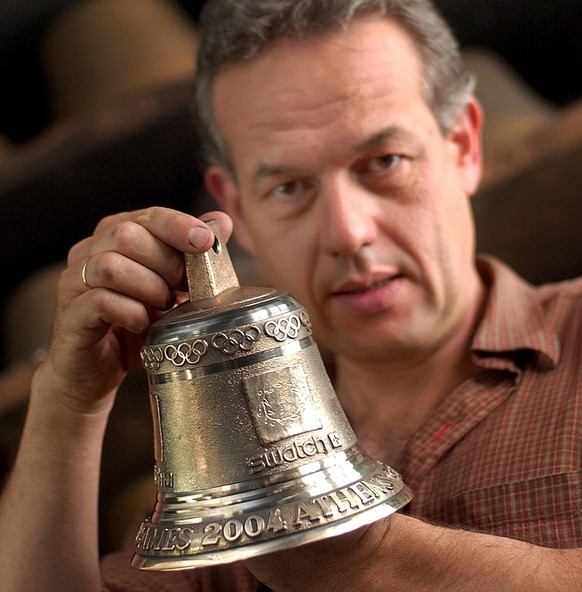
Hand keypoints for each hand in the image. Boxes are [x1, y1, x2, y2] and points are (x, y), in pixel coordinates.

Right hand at [37, 207, 232, 413]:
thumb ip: (192, 256)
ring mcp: (75, 282)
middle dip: (166, 263)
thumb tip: (222, 222)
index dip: (178, 226)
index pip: (149, 216)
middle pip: (127, 235)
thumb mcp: (172, 289)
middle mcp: (90, 252)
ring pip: (111, 266)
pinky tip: (143, 323)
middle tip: (181, 289)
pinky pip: (101, 302)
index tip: (204, 241)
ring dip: (149, 288)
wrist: (97, 371)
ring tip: (164, 307)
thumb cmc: (135, 324)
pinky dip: (131, 312)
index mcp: (116, 237)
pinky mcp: (71, 314)